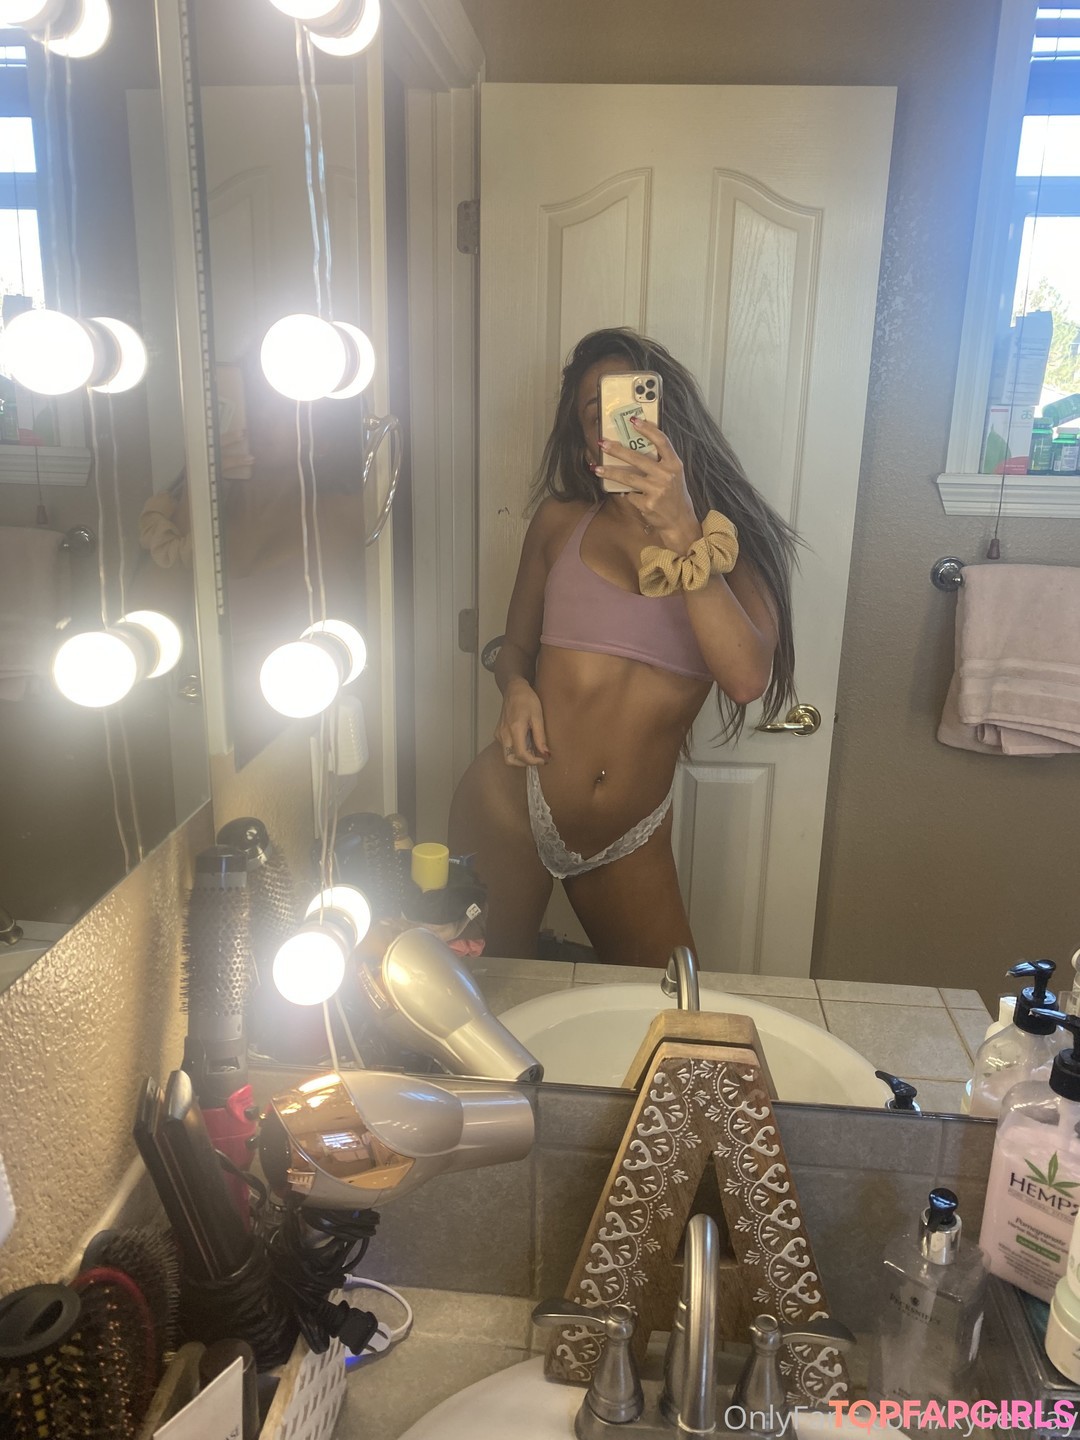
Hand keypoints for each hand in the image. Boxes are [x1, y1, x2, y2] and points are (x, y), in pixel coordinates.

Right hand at [495, 677, 550, 765]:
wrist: (514, 689)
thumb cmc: (527, 699)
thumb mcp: (538, 717)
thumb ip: (540, 737)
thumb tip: (545, 754)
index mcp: (514, 729)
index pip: (521, 754)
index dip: (533, 761)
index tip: (543, 760)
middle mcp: (503, 733)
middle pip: (510, 760)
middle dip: (524, 763)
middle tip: (537, 758)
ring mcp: (499, 734)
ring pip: (507, 755)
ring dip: (520, 757)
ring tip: (533, 749)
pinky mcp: (498, 733)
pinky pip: (506, 748)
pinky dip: (516, 750)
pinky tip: (527, 743)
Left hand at [595, 417, 700, 551]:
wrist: (679, 522)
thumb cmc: (673, 495)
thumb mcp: (673, 475)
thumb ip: (660, 462)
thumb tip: (634, 447)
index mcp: (675, 465)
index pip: (662, 441)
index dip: (648, 429)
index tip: (633, 420)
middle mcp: (666, 476)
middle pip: (637, 458)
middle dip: (617, 450)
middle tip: (603, 443)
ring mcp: (657, 490)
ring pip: (627, 477)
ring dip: (609, 472)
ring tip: (596, 468)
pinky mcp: (647, 504)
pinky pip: (630, 495)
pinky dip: (628, 495)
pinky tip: (630, 496)